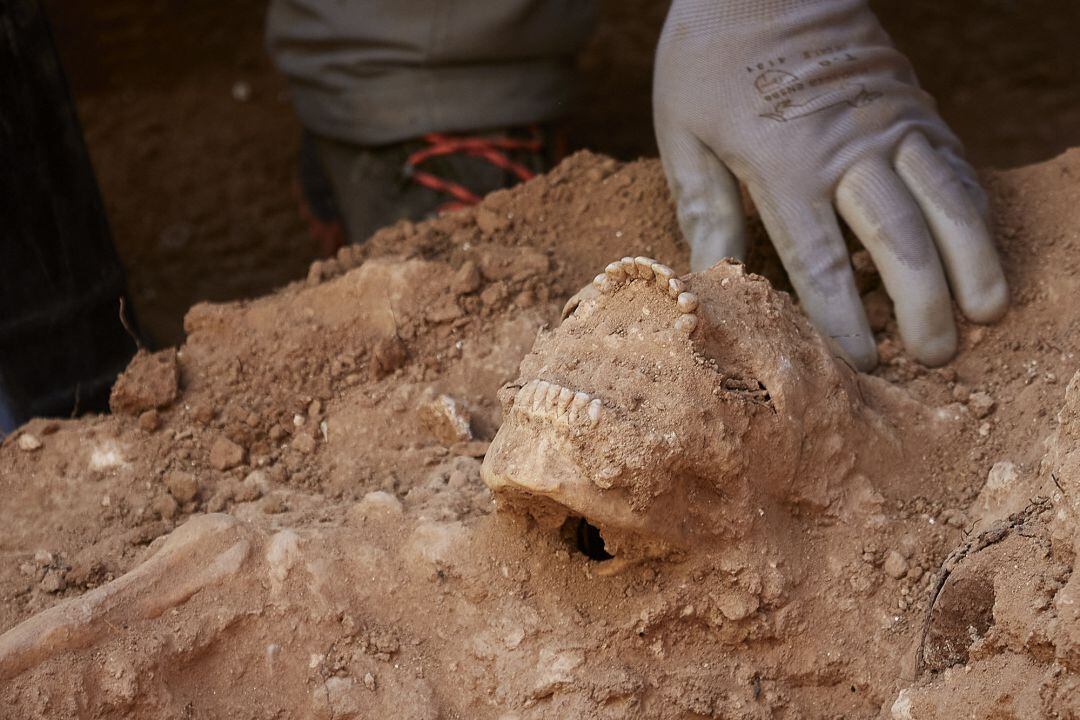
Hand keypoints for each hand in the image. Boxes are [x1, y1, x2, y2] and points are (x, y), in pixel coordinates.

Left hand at [653, 0, 1007, 368]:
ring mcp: (891, 123)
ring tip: (988, 313)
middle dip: (923, 307)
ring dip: (973, 262)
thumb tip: (713, 284)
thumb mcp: (682, 134)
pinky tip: (981, 247)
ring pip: (947, 202)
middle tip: (936, 358)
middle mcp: (847, 148)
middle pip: (899, 242)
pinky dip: (973, 209)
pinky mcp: (915, 104)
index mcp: (782, 165)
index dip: (843, 321)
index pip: (820, 262)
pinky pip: (955, 163)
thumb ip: (703, 209)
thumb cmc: (709, 59)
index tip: (857, 365)